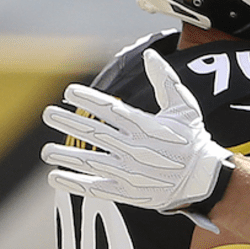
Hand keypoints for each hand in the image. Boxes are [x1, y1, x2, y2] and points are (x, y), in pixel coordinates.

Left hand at [40, 49, 233, 214]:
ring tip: (45, 150)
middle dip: (68, 122)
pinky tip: (55, 175)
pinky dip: (73, 182)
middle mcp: (134, 148)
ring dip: (64, 155)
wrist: (204, 179)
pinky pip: (95, 187)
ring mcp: (129, 172)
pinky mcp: (128, 193)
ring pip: (89, 161)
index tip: (68, 92)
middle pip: (93, 133)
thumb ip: (165, 80)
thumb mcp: (184, 106)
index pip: (109, 109)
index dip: (87, 99)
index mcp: (145, 126)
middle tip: (48, 114)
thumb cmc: (193, 139)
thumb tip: (150, 55)